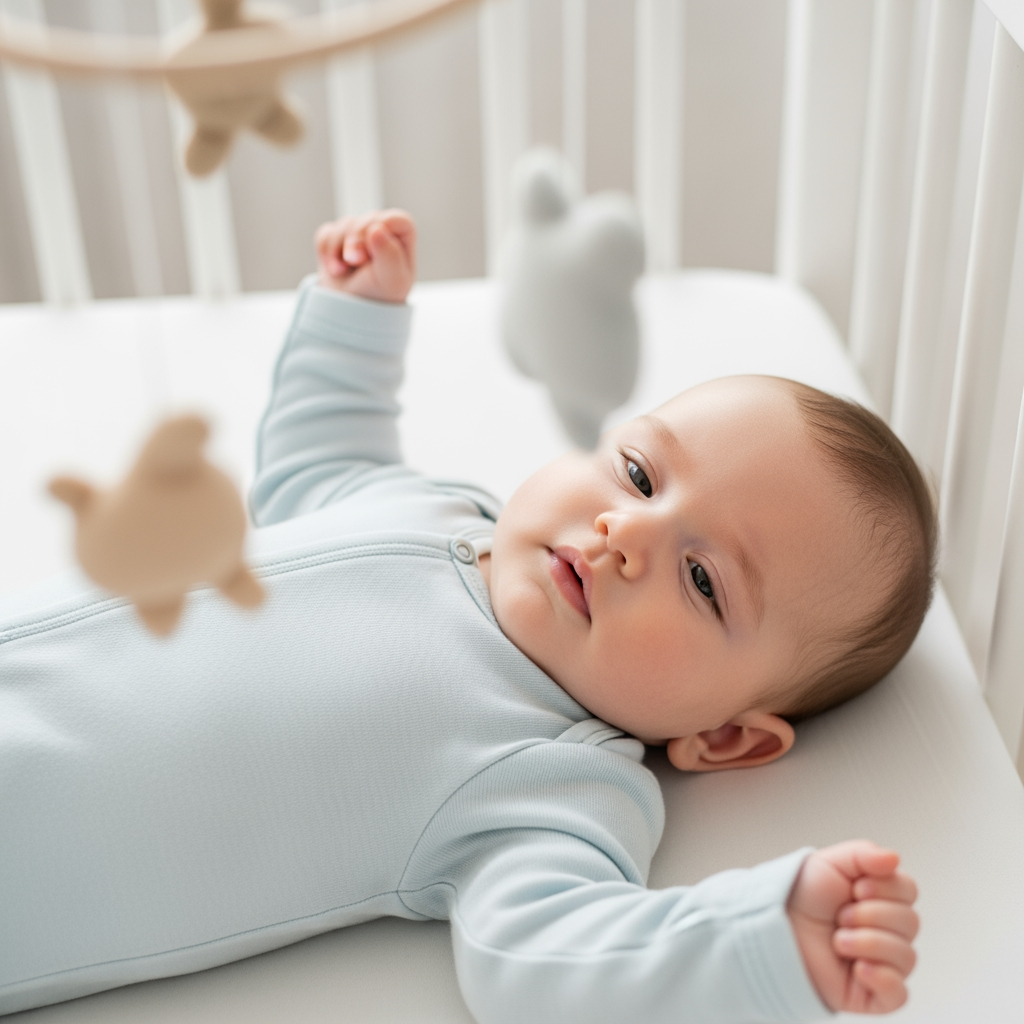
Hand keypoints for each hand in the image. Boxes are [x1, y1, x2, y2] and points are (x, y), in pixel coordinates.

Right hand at [315, 209, 415, 303]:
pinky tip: (334, 269)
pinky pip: (326, 233)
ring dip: (337, 248)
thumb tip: (377, 228)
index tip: (368, 253)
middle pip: (366, 219)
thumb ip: (390, 254)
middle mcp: (383, 232)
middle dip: (355, 239)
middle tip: (353, 262)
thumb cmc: (378, 297)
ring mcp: (359, 235)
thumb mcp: (391, 281)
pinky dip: (325, 250)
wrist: (350, 314)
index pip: (396, 219)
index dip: (379, 230)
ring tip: (341, 272)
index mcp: (403, 240)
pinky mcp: (337, 239)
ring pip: (344, 225)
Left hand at [787, 841, 917, 1013]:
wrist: (772, 926)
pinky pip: (899, 994)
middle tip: (840, 916)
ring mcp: (881, 963)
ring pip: (906, 956)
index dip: (885, 888)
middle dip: (871, 915)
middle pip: (910, 922)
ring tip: (837, 941)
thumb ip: (864, 854)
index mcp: (881, 898)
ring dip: (868, 943)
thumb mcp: (830, 863)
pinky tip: (858, 968)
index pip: (909, 890)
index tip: (856, 888)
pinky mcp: (871, 994)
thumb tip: (895, 858)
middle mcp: (886, 930)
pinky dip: (883, 979)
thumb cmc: (801, 895)